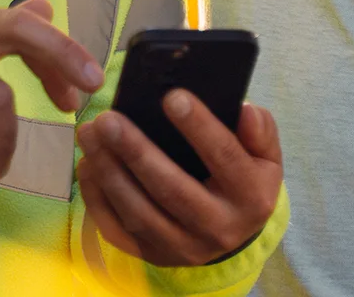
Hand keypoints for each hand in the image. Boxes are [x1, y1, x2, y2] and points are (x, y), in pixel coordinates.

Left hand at [75, 90, 282, 266]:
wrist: (232, 234)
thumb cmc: (244, 181)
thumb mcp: (265, 156)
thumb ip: (260, 131)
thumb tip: (244, 110)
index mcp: (251, 198)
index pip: (224, 158)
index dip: (199, 127)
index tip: (171, 96)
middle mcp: (218, 229)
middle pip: (172, 189)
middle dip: (136, 152)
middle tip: (107, 119)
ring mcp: (183, 248)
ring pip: (139, 213)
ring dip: (109, 172)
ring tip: (90, 135)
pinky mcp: (154, 256)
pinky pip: (118, 232)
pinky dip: (98, 200)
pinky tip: (87, 165)